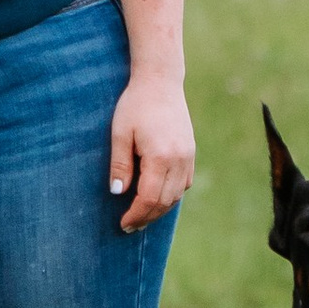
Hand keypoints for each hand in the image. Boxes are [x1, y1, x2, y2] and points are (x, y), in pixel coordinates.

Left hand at [110, 70, 194, 229]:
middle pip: (164, 202)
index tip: (123, 224)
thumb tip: (117, 193)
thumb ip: (120, 165)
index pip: (149, 198)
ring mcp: (188, 156)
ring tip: (142, 216)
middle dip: (147, 217)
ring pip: (177, 195)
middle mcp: (179, 160)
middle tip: (130, 226)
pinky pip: (184, 183)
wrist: (160, 81)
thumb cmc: (135, 104)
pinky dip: (171, 195)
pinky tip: (157, 197)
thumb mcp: (120, 133)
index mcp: (160, 157)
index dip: (136, 215)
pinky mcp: (191, 152)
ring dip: (160, 209)